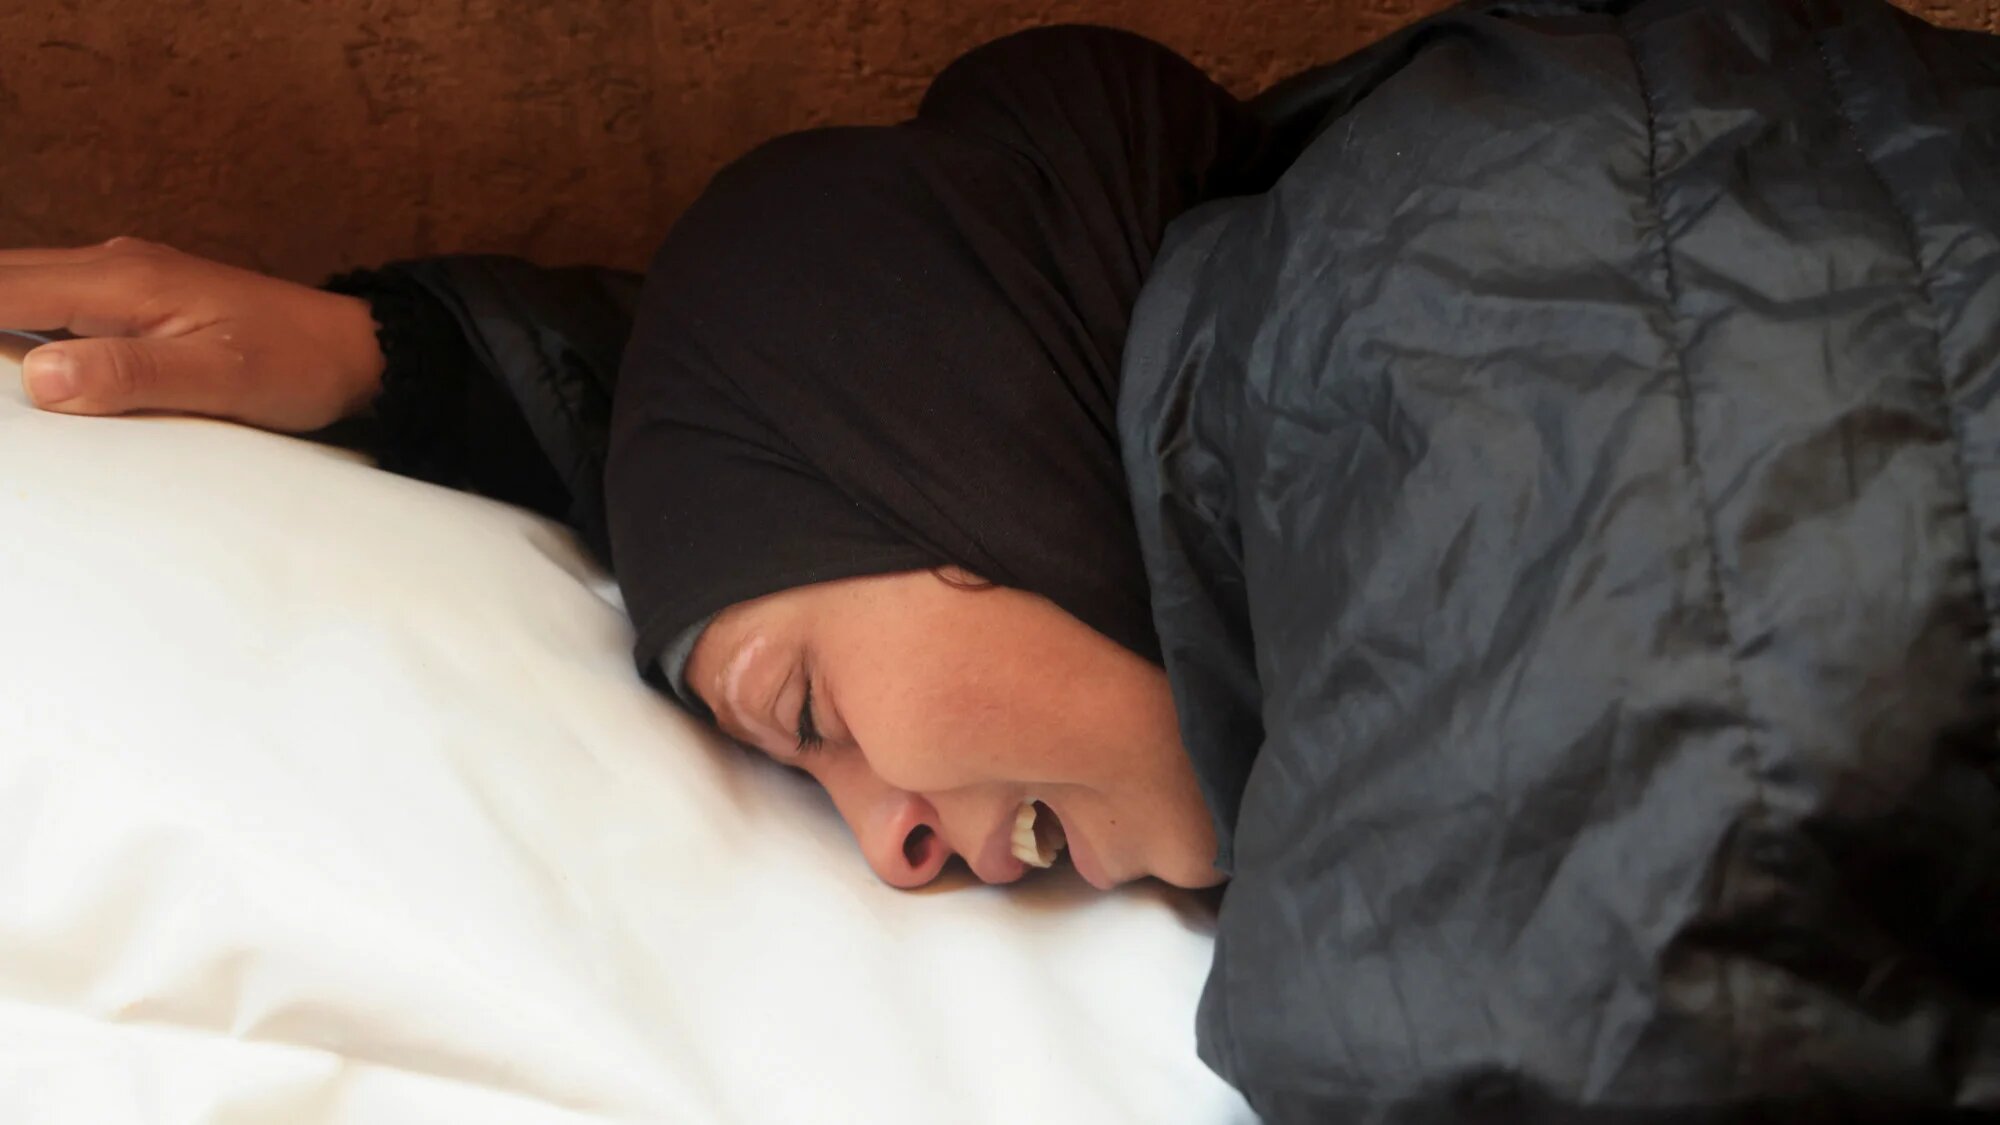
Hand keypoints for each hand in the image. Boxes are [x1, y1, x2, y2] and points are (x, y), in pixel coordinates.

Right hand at [1, 236, 386, 431]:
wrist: (356, 349)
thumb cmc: (298, 365)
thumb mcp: (221, 379)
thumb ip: (133, 376)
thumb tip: (42, 377)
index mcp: (123, 280)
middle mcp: (112, 267)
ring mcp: (121, 280)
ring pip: (18, 289)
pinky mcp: (133, 302)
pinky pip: (48, 304)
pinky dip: (12, 323)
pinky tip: (10, 361)